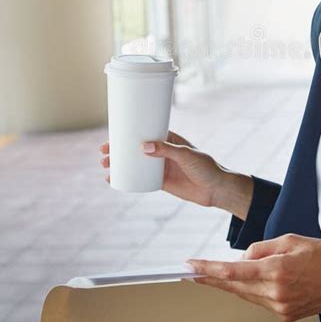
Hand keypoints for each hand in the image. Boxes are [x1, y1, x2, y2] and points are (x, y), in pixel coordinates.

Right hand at [99, 130, 229, 207]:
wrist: (216, 190)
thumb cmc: (206, 166)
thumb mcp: (187, 155)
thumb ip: (167, 151)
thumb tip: (144, 147)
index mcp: (169, 138)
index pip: (145, 131)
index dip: (128, 132)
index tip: (113, 134)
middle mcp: (162, 151)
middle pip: (135, 147)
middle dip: (118, 149)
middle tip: (104, 152)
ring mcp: (160, 166)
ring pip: (135, 163)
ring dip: (120, 163)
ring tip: (105, 166)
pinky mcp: (161, 182)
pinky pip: (140, 179)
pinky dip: (127, 179)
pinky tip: (114, 180)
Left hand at [186, 234, 320, 321]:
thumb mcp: (290, 239)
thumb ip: (261, 248)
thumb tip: (242, 257)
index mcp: (277, 270)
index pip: (233, 271)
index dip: (208, 269)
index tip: (191, 266)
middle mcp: (276, 293)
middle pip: (234, 286)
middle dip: (212, 278)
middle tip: (191, 271)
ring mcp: (281, 308)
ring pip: (246, 294)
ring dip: (231, 283)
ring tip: (215, 272)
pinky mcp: (287, 315)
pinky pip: (259, 301)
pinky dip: (250, 289)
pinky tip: (246, 280)